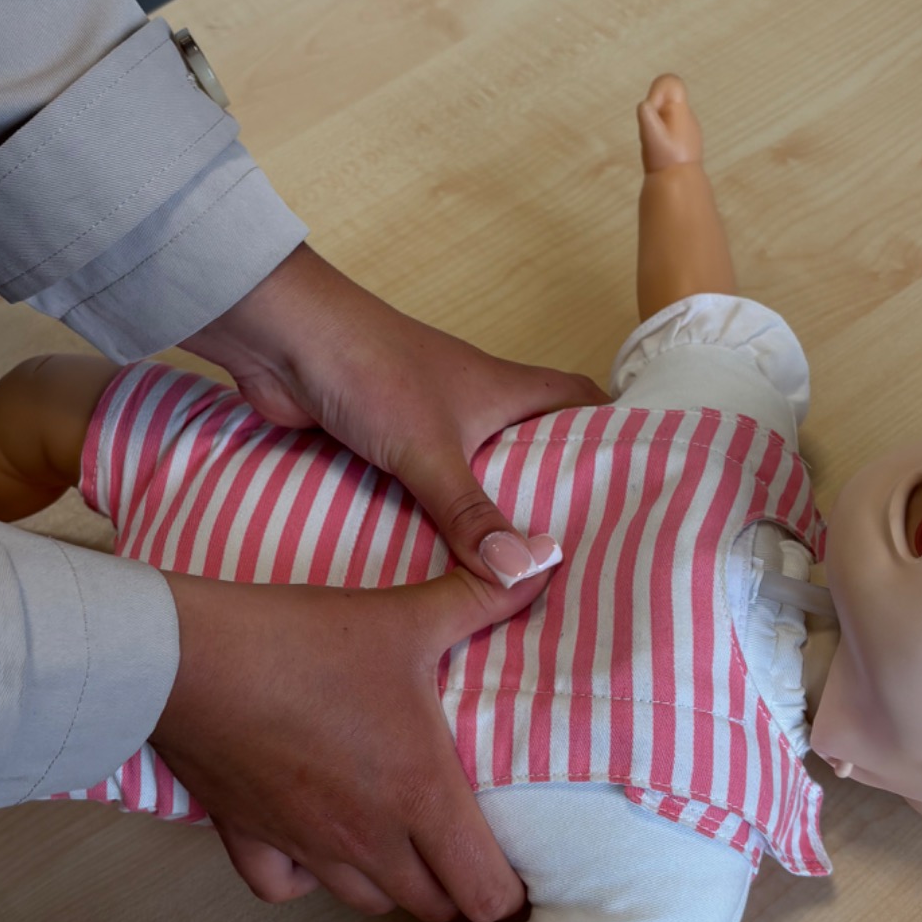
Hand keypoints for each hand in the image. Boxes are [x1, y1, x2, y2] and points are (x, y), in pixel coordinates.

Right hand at [152, 552, 558, 921]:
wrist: (189, 657)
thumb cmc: (304, 641)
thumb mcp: (406, 614)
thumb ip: (483, 594)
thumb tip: (544, 560)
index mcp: (420, 794)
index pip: (486, 893)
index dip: (508, 884)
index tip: (513, 856)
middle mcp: (369, 839)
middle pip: (433, 907)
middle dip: (455, 882)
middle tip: (459, 837)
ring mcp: (306, 848)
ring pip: (367, 903)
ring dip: (390, 881)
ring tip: (397, 835)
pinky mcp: (249, 840)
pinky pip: (285, 890)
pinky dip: (306, 876)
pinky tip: (313, 837)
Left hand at [182, 245, 604, 584]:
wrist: (282, 340)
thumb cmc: (370, 370)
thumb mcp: (431, 448)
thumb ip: (474, 514)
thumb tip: (526, 575)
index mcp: (505, 390)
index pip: (579, 404)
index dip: (613, 434)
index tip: (639, 484)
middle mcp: (473, 406)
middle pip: (531, 451)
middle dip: (554, 498)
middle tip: (583, 559)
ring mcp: (427, 427)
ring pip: (474, 478)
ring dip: (489, 520)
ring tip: (519, 581)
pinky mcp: (382, 447)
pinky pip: (422, 494)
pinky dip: (433, 527)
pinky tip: (441, 571)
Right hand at [637, 73, 704, 171]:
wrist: (679, 182)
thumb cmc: (665, 159)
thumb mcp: (652, 136)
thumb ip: (648, 117)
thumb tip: (644, 104)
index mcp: (679, 110)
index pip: (671, 82)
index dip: (656, 91)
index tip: (652, 110)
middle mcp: (686, 115)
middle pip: (668, 97)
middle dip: (655, 108)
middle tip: (653, 129)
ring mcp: (686, 127)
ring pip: (669, 113)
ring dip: (658, 122)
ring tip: (658, 140)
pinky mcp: (684, 138)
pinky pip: (671, 126)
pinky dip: (663, 132)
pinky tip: (662, 147)